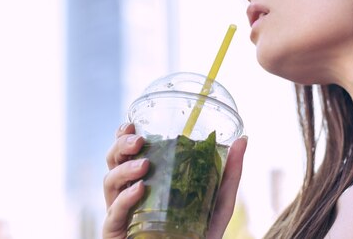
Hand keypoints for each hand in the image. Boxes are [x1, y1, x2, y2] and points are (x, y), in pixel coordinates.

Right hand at [102, 123, 247, 238]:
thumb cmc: (201, 233)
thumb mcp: (218, 202)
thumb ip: (229, 173)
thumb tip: (243, 140)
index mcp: (147, 178)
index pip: (128, 150)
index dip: (124, 134)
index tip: (134, 125)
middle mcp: (129, 191)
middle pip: (113, 160)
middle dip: (121, 145)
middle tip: (138, 140)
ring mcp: (121, 212)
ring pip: (109, 182)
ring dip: (124, 169)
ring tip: (145, 165)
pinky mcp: (117, 232)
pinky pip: (114, 213)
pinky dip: (125, 199)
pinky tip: (139, 190)